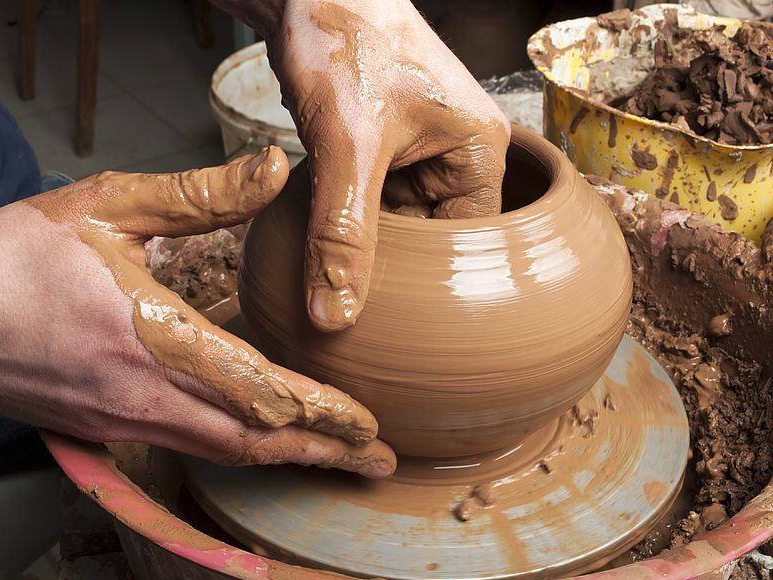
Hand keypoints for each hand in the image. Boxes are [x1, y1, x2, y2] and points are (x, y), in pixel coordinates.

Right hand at [0, 147, 394, 477]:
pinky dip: (241, 449)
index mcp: (152, 338)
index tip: (366, 422)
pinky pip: (191, 446)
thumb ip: (197, 195)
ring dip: (286, 457)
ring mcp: (126, 420)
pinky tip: (262, 438)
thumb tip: (273, 171)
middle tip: (372, 463)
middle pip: (253, 441)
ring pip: (225, 452)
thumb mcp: (105, 205)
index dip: (320, 411)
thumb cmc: (11, 261)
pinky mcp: (109, 427)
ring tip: (334, 458)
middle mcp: (146, 395)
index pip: (258, 389)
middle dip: (320, 453)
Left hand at [266, 0, 510, 330]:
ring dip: (362, 242)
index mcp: (479, 152)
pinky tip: (321, 232)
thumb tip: (335, 314)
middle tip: (351, 303)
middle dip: (390, 265)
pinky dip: (344, 218)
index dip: (428, 285)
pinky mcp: (382, 148)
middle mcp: (457, 155)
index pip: (467, 246)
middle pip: (431, 240)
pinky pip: (370, 203)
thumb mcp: (346, 147)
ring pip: (395, 225)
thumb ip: (341, 234)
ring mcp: (418, 152)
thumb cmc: (344, 39)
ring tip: (331, 267)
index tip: (388, 320)